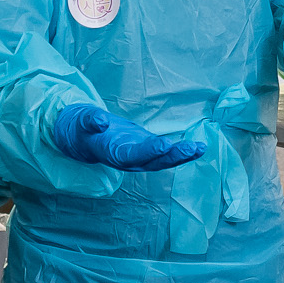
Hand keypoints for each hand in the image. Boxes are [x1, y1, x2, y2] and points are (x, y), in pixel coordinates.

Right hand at [50, 103, 203, 170]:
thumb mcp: (83, 121)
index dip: (149, 151)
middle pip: (154, 162)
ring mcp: (140, 158)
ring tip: (200, 148)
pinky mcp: (147, 150)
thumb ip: (91, 120)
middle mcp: (130, 160)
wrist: (85, 137)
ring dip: (182, 156)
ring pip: (163, 161)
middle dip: (173, 156)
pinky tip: (198, 148)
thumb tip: (101, 120)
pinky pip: (166, 154)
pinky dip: (182, 152)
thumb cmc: (83, 128)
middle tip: (192, 148)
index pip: (133, 155)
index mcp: (113, 154)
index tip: (164, 144)